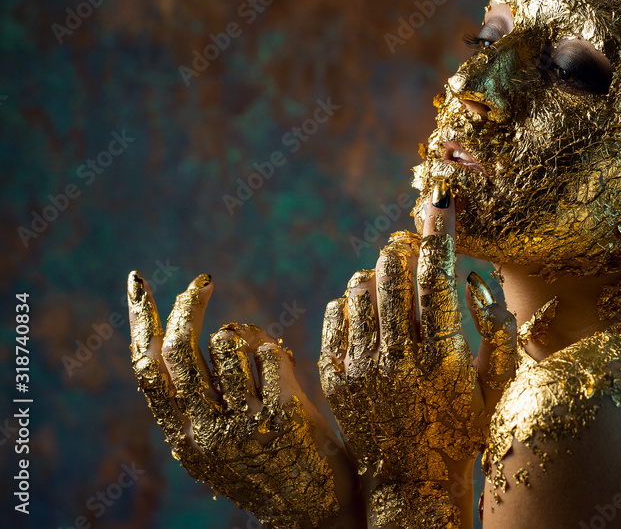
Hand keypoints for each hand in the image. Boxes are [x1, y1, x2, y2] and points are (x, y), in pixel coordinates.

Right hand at [127, 271, 362, 528]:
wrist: (315, 510)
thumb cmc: (270, 467)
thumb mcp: (220, 443)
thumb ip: (200, 403)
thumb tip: (187, 338)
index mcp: (183, 438)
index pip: (147, 368)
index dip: (139, 320)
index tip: (137, 281)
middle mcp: (204, 433)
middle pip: (179, 350)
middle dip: (186, 306)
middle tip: (202, 283)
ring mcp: (241, 426)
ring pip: (223, 346)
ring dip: (238, 332)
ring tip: (257, 347)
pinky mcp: (281, 417)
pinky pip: (265, 355)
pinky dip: (270, 346)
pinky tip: (280, 359)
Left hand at [318, 180, 516, 487]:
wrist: (412, 483)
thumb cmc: (464, 430)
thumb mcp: (496, 386)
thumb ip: (499, 330)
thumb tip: (474, 281)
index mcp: (443, 357)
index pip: (437, 277)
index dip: (439, 232)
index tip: (441, 198)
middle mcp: (399, 359)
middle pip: (393, 275)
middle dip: (404, 249)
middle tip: (412, 246)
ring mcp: (362, 368)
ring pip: (362, 289)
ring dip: (379, 273)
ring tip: (393, 279)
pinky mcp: (337, 377)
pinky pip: (337, 314)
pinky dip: (353, 298)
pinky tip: (370, 308)